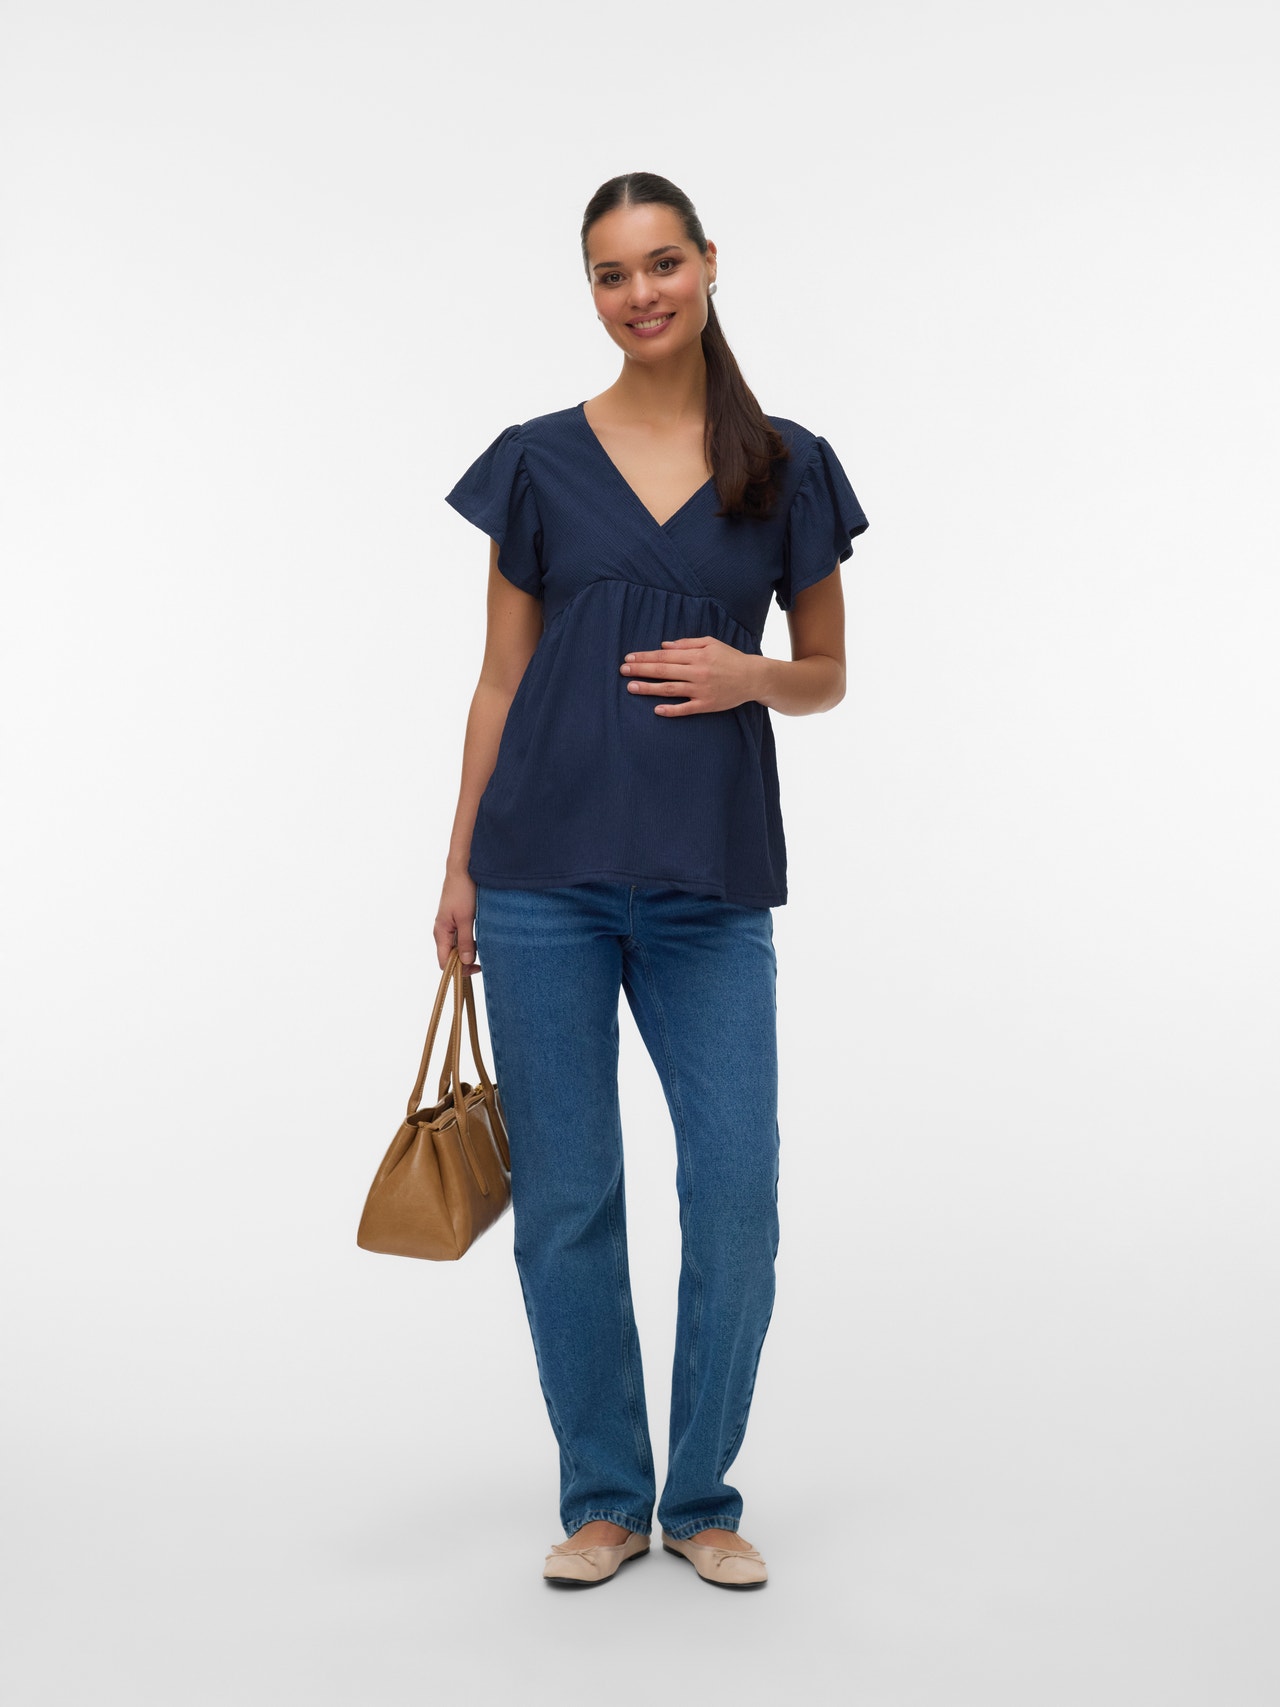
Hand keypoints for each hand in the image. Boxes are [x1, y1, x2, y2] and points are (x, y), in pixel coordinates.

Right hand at [435, 870, 480, 973]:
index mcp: (441, 933)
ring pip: (458, 946)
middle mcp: (442, 931)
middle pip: (451, 956)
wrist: (462, 868)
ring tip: (486, 949)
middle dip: (466, 961)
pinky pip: (461, 936)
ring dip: (470, 950)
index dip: (459, 970)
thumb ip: (466, 941)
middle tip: (485, 961)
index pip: (444, 962)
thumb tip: (465, 962)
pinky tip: (483, 938)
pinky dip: (471, 940)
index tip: (477, 968)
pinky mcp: (456, 919)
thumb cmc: (462, 890)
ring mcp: (449, 925)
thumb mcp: (466, 918)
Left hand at [618, 636, 761, 716]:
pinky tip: (656, 710)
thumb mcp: (710, 643)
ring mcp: (701, 690)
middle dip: (641, 670)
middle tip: (622, 670)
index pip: (665, 656)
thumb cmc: (730, 658)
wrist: (753, 677)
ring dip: (649, 688)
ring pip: (670, 689)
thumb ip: (686, 644)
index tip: (629, 658)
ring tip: (631, 687)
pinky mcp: (707, 704)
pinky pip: (686, 709)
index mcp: (697, 655)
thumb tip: (663, 646)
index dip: (646, 657)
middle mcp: (697, 672)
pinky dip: (671, 710)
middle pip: (663, 671)